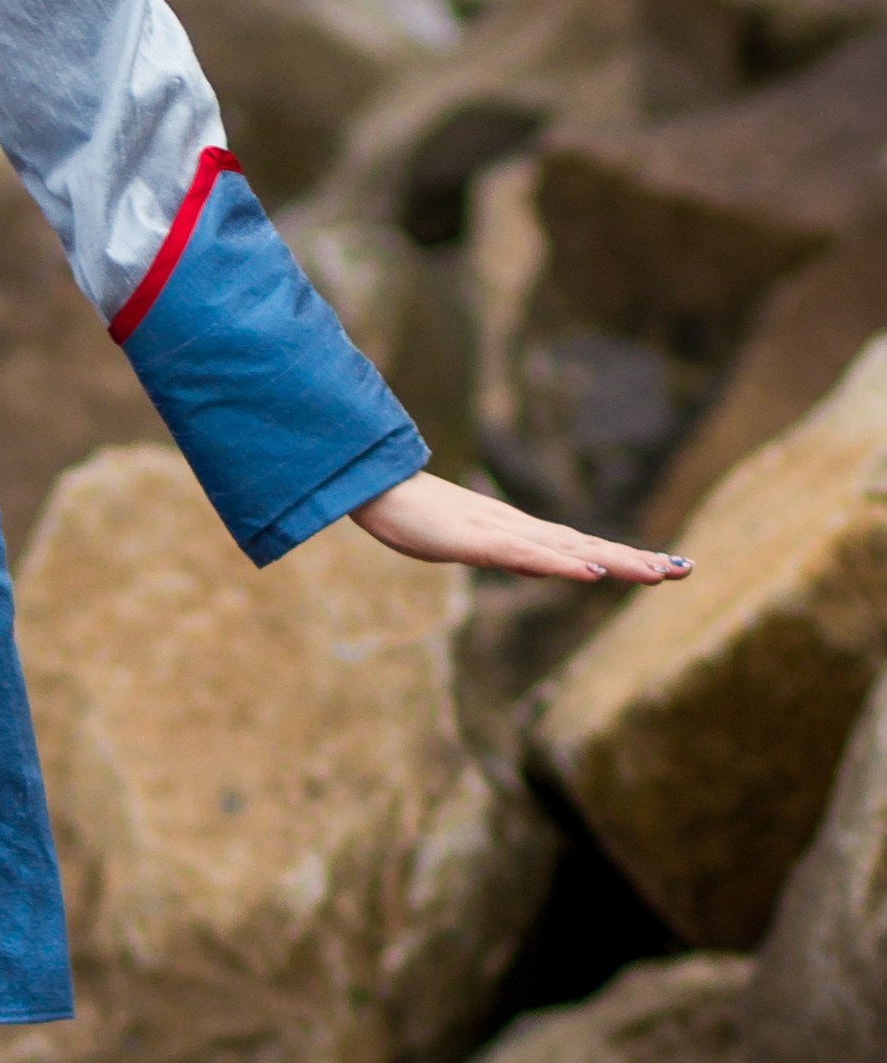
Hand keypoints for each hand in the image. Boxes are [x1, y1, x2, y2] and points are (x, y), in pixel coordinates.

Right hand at [352, 470, 692, 586]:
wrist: (378, 489)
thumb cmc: (417, 515)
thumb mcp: (467, 543)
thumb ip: (505, 551)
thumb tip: (537, 563)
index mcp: (521, 533)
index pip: (584, 548)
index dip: (626, 557)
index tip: (667, 566)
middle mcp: (522, 530)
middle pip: (589, 548)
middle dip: (637, 559)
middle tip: (685, 569)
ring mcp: (502, 533)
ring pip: (570, 551)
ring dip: (615, 561)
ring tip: (656, 572)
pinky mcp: (478, 541)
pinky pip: (527, 557)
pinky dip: (563, 565)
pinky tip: (591, 573)